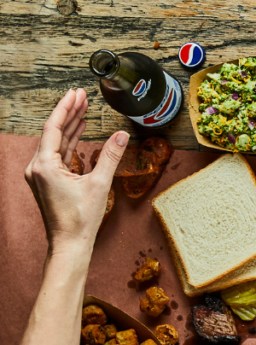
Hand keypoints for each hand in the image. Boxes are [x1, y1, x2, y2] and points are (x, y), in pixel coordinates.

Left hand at [24, 88, 128, 253]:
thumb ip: (110, 156)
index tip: (76, 93)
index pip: (54, 128)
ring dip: (70, 127)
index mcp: (44, 165)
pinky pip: (59, 156)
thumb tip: (122, 135)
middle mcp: (37, 168)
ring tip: (83, 109)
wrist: (69, 244)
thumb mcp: (99, 184)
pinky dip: (69, 143)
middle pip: (54, 133)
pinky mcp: (47, 181)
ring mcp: (41, 175)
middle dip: (69, 113)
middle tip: (82, 95)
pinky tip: (79, 133)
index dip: (66, 108)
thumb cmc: (80, 219)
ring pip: (56, 143)